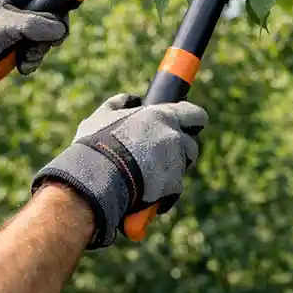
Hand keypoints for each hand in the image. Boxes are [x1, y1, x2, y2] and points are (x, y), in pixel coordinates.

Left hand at [0, 0, 69, 93]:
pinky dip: (34, 57)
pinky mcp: (25, 37)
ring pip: (50, 32)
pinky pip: (41, 45)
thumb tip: (60, 30)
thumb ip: (33, 24)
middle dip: (53, 31)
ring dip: (41, 49)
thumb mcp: (5, 26)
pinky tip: (22, 64)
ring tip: (25, 59)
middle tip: (48, 43)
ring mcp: (26, 20)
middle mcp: (24, 2)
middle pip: (56, 10)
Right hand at [31, 93, 207, 247]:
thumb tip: (133, 99)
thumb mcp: (102, 116)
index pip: (196, 115)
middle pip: (191, 145)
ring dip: (171, 170)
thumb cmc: (96, 144)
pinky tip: (145, 192)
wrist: (96, 179)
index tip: (189, 125)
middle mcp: (174, 138)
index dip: (193, 121)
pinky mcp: (172, 186)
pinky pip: (173, 189)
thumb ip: (119, 103)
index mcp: (163, 116)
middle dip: (180, 150)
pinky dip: (163, 192)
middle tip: (160, 154)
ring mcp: (176, 163)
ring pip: (182, 167)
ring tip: (149, 175)